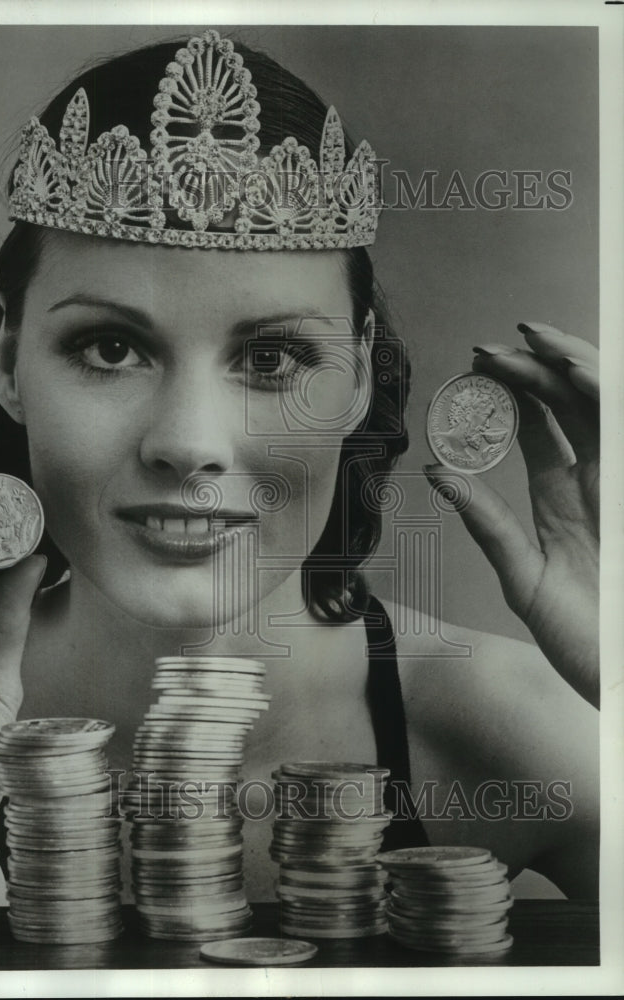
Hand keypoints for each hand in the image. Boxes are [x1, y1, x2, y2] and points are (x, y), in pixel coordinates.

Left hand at [424, 322, 598, 706]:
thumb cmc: (586, 639)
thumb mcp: (524, 578)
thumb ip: (487, 524)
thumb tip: (437, 474)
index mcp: (562, 500)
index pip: (536, 431)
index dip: (508, 395)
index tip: (475, 368)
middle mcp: (595, 482)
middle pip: (567, 406)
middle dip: (532, 369)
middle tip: (491, 347)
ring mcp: (618, 481)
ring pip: (600, 405)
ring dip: (569, 366)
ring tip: (531, 340)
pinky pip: (620, 425)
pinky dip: (601, 392)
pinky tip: (573, 370)